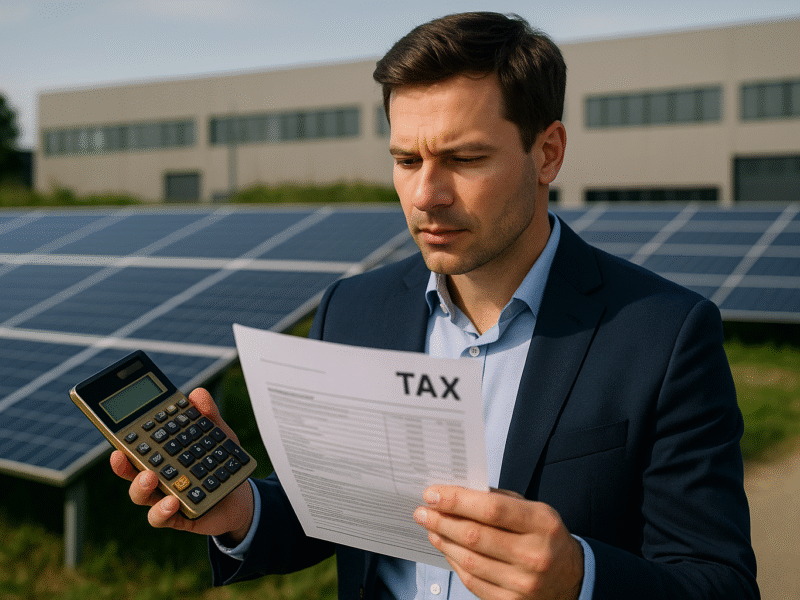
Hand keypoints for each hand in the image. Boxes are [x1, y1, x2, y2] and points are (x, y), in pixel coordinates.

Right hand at [109, 388, 254, 544]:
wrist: (240, 496)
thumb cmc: (218, 463)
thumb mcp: (217, 436)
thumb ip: (207, 415)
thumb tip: (197, 393)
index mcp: (162, 455)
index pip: (137, 447)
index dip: (122, 441)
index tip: (116, 431)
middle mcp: (157, 477)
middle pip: (131, 471)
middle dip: (123, 464)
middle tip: (121, 455)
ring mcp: (164, 497)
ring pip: (140, 496)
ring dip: (139, 487)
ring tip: (150, 477)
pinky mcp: (177, 517)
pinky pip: (161, 518)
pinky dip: (162, 512)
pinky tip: (172, 502)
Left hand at [414, 485, 582, 599]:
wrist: (572, 579)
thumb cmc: (546, 538)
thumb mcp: (534, 511)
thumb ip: (498, 500)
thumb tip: (456, 492)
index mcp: (542, 524)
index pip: (491, 509)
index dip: (457, 501)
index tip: (433, 494)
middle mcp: (534, 555)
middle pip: (475, 535)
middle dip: (442, 520)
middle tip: (423, 511)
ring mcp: (524, 583)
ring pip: (470, 560)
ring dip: (444, 541)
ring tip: (431, 528)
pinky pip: (473, 581)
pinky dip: (455, 563)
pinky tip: (447, 549)